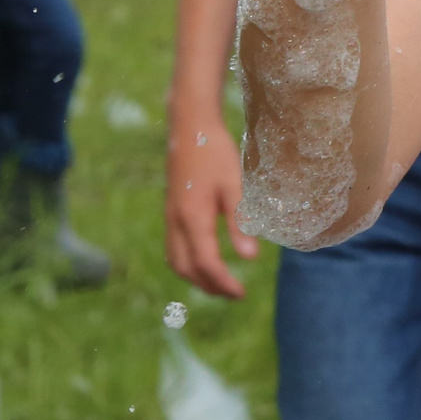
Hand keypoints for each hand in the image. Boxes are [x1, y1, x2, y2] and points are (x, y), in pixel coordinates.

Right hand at [165, 116, 256, 297]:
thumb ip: (240, 221)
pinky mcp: (170, 210)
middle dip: (208, 286)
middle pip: (186, 269)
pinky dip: (187, 263)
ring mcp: (169, 216)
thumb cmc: (215, 153)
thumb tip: (251, 258)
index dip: (223, 283)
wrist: (190, 126)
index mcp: (193, 218)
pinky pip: (173, 247)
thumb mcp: (234, 185)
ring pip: (175, 260)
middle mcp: (176, 222)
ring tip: (219, 283)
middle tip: (233, 293)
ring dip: (195, 277)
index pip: (206, 263)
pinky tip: (204, 259)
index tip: (242, 293)